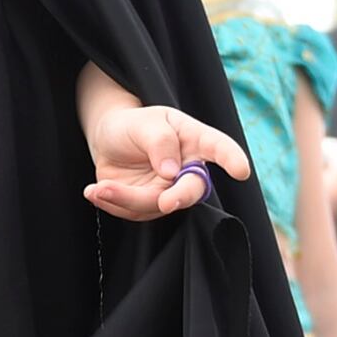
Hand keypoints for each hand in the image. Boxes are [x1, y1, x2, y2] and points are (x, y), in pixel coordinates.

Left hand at [81, 99, 248, 220]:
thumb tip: (172, 172)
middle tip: (166, 201)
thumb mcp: (143, 123)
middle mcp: (188, 169)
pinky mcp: (148, 204)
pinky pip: (135, 213)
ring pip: (158, 205)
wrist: (108, 139)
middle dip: (180, 198)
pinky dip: (113, 204)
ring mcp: (169, 190)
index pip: (218, 148)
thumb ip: (159, 142)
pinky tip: (94, 192)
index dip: (231, 159)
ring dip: (127, 199)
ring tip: (100, 187)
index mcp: (195, 140)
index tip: (241, 170)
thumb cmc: (132, 125)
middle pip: (193, 190)